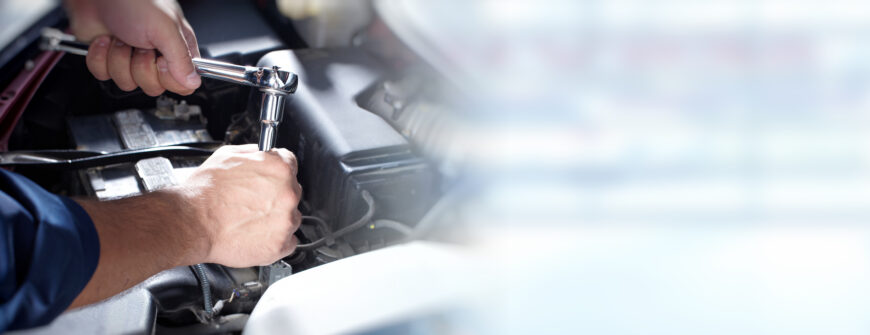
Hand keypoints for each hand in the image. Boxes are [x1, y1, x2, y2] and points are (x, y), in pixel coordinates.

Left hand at [64, 0, 200, 95]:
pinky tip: (105, 40)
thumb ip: (181, 58)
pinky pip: (104, 75)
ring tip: (121, 38)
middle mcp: (156, 56)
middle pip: (154, 87)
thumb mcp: (166, 28)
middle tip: (140, 45)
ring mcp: (130, 58)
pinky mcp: (107, 59)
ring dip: (119, 59)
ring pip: (127, 83)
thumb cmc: (135, 0)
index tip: (162, 60)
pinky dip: (100, 57)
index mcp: (177, 48)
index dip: (169, 78)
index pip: (182, 83)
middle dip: (141, 67)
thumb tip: (193, 81)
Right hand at [182, 144, 302, 266]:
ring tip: (251, 220)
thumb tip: (263, 155)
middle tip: (254, 202)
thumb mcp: (228, 156)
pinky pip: (288, 242)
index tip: (270, 180)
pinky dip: (276, 240)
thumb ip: (255, 154)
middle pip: (292, 192)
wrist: (192, 223)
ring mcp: (286, 221)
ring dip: (277, 219)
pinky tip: (257, 235)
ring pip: (291, 217)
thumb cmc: (205, 192)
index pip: (290, 165)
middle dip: (276, 196)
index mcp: (279, 168)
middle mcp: (288, 194)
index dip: (276, 173)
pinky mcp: (280, 245)